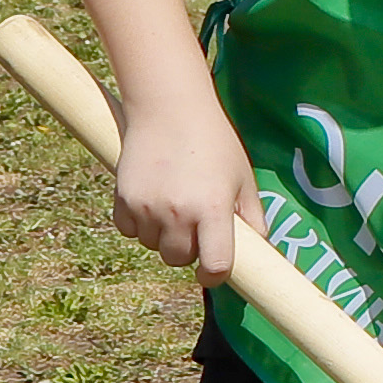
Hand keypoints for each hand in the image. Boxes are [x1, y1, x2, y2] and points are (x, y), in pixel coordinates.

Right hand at [111, 95, 261, 278]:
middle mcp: (178, 212)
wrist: (169, 107)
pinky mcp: (122, 199)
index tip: (213, 272)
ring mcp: (147, 207)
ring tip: (174, 205)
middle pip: (179, 259)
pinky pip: (129, 230)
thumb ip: (252, 214)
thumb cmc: (214, 141)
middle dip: (189, 251)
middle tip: (196, 227)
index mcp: (213, 208)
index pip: (215, 264)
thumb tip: (260, 247)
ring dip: (163, 236)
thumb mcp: (243, 176)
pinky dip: (139, 224)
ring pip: (152, 246)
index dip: (215, 275)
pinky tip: (152, 200)